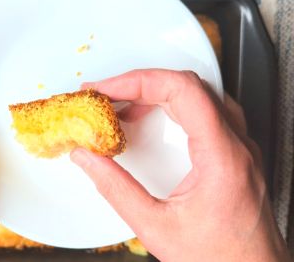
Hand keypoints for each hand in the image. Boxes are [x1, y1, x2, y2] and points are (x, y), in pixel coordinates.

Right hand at [71, 69, 290, 261]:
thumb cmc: (218, 259)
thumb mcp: (155, 227)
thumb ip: (115, 189)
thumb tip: (87, 158)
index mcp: (222, 156)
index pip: (182, 90)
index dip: (138, 81)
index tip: (106, 89)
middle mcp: (236, 145)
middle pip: (188, 86)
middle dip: (139, 83)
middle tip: (105, 93)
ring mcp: (238, 147)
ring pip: (198, 94)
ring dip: (156, 92)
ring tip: (121, 104)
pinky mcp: (232, 154)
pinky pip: (203, 111)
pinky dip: (170, 106)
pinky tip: (149, 118)